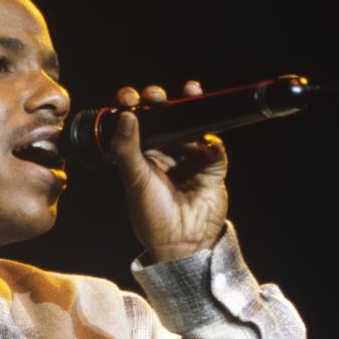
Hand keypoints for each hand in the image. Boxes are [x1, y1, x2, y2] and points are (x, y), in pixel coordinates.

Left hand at [108, 80, 228, 262]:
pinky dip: (210, 140)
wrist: (182, 244)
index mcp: (142, 157)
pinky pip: (214, 146)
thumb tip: (124, 115)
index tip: (129, 96)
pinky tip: (204, 140)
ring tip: (188, 95)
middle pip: (165, 118)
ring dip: (190, 110)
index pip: (136, 124)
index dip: (133, 106)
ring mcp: (190, 158)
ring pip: (191, 125)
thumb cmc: (153, 218)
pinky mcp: (212, 166)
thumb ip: (127, 150)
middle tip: (155, 94)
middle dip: (161, 101)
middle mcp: (166, 154)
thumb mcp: (135, 182)